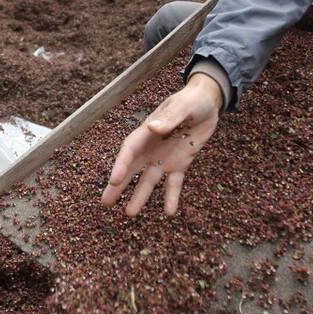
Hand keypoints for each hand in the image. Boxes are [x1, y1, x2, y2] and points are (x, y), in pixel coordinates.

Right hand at [101, 74, 222, 215]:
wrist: (207, 104)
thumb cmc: (191, 100)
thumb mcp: (182, 106)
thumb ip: (169, 118)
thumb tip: (152, 128)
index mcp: (147, 132)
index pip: (130, 150)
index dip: (121, 165)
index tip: (114, 180)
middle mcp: (151, 148)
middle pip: (131, 169)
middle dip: (118, 185)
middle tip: (106, 203)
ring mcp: (164, 158)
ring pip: (149, 180)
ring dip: (140, 196)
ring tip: (130, 213)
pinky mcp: (179, 164)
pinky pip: (174, 183)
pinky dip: (171, 197)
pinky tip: (169, 212)